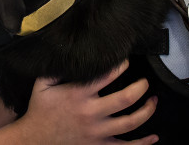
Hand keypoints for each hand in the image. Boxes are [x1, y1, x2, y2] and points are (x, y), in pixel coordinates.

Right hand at [15, 60, 157, 143]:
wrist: (35, 139)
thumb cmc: (40, 109)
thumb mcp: (42, 84)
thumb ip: (55, 68)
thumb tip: (66, 52)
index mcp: (78, 94)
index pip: (106, 76)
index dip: (120, 66)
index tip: (127, 60)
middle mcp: (91, 113)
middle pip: (125, 99)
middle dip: (140, 88)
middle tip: (145, 82)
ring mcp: (97, 131)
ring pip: (131, 123)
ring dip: (147, 111)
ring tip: (153, 101)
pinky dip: (142, 143)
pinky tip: (153, 137)